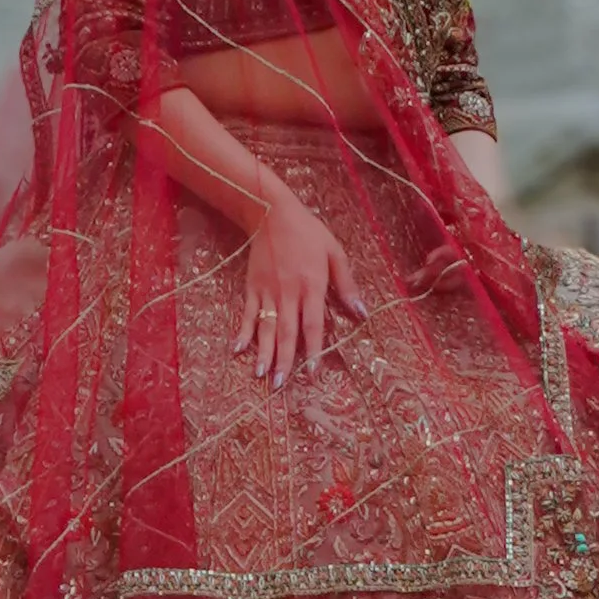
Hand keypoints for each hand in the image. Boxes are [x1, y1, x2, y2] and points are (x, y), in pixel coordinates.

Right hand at [236, 187, 365, 385]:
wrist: (272, 213)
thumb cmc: (309, 232)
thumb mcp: (335, 253)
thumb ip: (347, 284)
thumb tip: (361, 313)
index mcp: (312, 285)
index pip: (313, 324)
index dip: (312, 350)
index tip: (312, 373)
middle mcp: (289, 291)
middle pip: (287, 332)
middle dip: (285, 360)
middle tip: (281, 385)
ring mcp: (267, 290)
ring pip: (266, 326)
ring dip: (263, 352)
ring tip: (261, 375)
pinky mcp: (252, 286)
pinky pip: (246, 312)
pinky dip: (242, 331)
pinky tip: (237, 349)